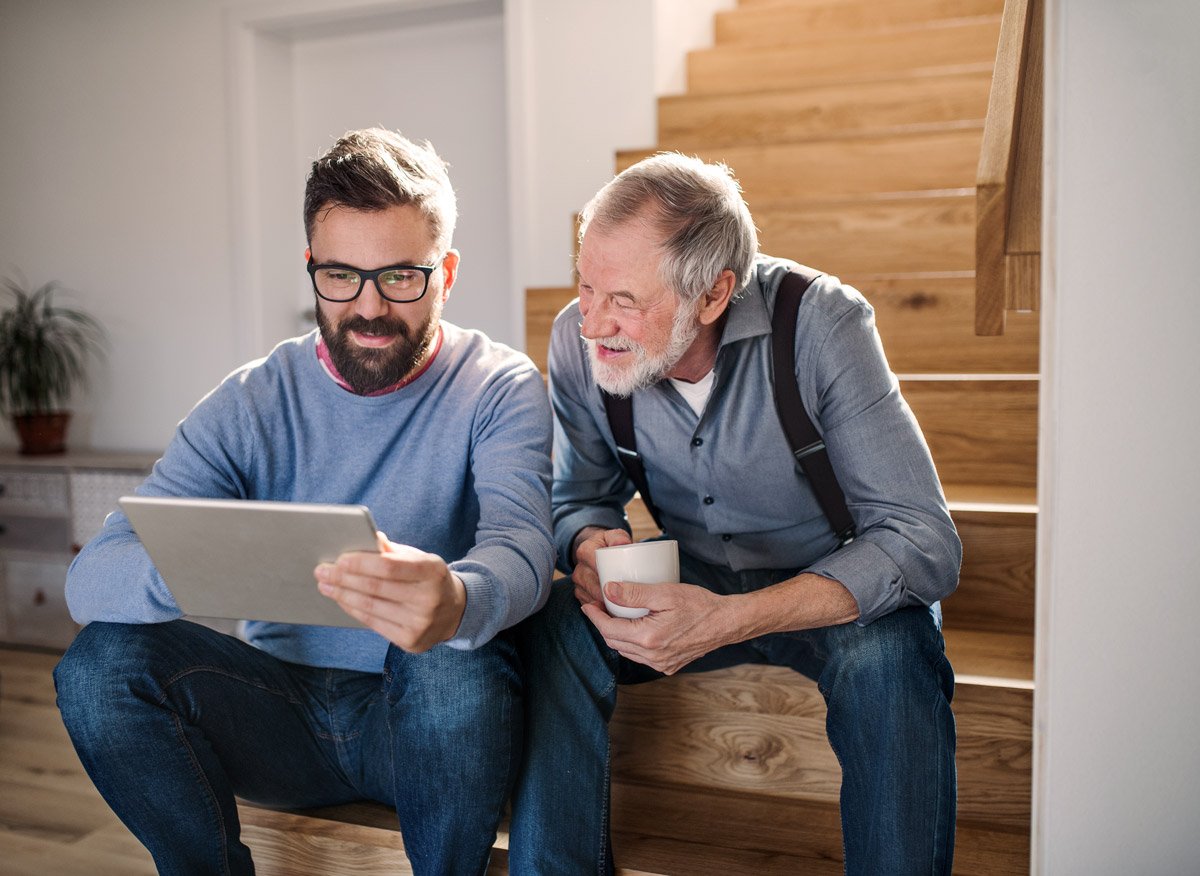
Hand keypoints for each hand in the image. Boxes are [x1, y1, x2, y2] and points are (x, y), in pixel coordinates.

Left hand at [315, 532, 465, 652]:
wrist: (455, 611)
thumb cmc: (429, 579)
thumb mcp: (420, 559)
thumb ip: (392, 551)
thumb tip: (365, 538)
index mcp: (433, 571)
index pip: (389, 567)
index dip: (361, 563)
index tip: (339, 559)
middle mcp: (428, 599)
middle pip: (376, 588)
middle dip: (344, 579)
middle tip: (322, 571)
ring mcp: (420, 623)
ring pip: (371, 607)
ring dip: (343, 595)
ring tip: (325, 585)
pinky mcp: (411, 641)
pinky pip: (373, 623)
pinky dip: (353, 610)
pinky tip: (342, 600)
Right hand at [570, 527, 631, 605]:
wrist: (596, 551)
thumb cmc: (610, 545)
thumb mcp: (615, 536)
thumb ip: (619, 537)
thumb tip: (622, 543)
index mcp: (585, 550)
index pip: (595, 564)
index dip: (607, 574)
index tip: (622, 581)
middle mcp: (578, 568)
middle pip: (593, 584)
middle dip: (609, 593)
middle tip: (627, 598)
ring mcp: (578, 583)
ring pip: (591, 597)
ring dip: (605, 603)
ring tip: (622, 606)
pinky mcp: (580, 594)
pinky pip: (590, 605)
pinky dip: (601, 609)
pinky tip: (613, 611)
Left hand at [580, 580, 734, 674]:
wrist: (726, 622)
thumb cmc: (699, 605)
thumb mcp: (665, 593)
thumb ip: (634, 593)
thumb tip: (608, 590)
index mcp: (649, 639)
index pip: (609, 630)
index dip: (594, 617)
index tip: (588, 604)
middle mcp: (653, 656)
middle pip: (615, 642)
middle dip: (602, 625)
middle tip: (598, 607)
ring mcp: (661, 664)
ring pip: (627, 651)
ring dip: (616, 635)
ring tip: (613, 616)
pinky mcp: (668, 665)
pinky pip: (641, 656)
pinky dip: (632, 643)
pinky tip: (634, 628)